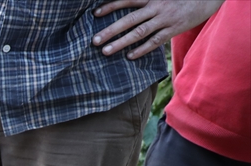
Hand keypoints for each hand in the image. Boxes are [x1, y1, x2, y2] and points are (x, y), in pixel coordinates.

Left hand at [93, 0, 222, 59]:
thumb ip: (145, 0)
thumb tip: (128, 5)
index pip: (127, 0)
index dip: (111, 6)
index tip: (95, 14)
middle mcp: (157, 6)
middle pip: (130, 19)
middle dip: (111, 30)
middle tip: (94, 40)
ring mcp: (166, 18)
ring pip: (140, 32)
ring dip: (122, 42)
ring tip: (106, 51)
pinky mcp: (174, 29)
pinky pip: (156, 41)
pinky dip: (142, 49)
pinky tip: (129, 56)